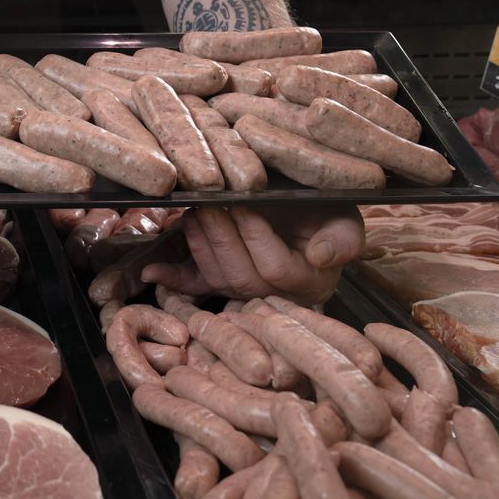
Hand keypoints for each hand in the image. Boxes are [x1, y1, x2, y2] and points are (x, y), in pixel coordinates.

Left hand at [141, 205, 363, 304]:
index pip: (275, 268)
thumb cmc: (328, 218)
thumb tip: (321, 256)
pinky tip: (151, 271)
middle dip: (220, 236)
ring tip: (194, 211)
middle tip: (208, 202)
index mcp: (308, 282)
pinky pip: (197, 288)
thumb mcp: (347, 221)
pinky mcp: (221, 287)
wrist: (313, 222)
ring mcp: (244, 294)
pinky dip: (173, 280)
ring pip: (216, 277)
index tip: (242, 205)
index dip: (255, 237)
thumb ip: (343, 239)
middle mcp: (273, 296)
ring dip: (200, 244)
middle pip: (239, 276)